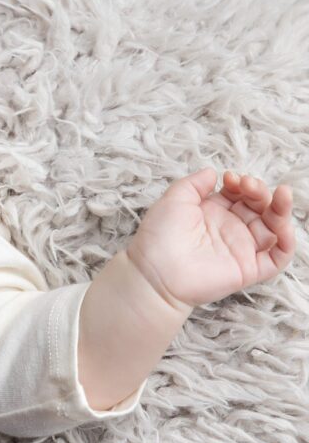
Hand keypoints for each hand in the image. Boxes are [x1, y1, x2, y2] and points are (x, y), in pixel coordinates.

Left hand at [125, 168, 296, 311]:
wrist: (155, 271)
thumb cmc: (159, 236)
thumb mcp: (174, 199)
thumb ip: (194, 184)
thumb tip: (213, 172)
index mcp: (212, 212)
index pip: (238, 193)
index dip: (240, 183)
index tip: (230, 177)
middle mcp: (229, 228)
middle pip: (258, 206)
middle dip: (259, 191)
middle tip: (249, 185)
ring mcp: (241, 248)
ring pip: (273, 228)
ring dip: (280, 210)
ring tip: (281, 194)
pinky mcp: (250, 269)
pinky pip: (278, 257)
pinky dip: (287, 241)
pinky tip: (283, 225)